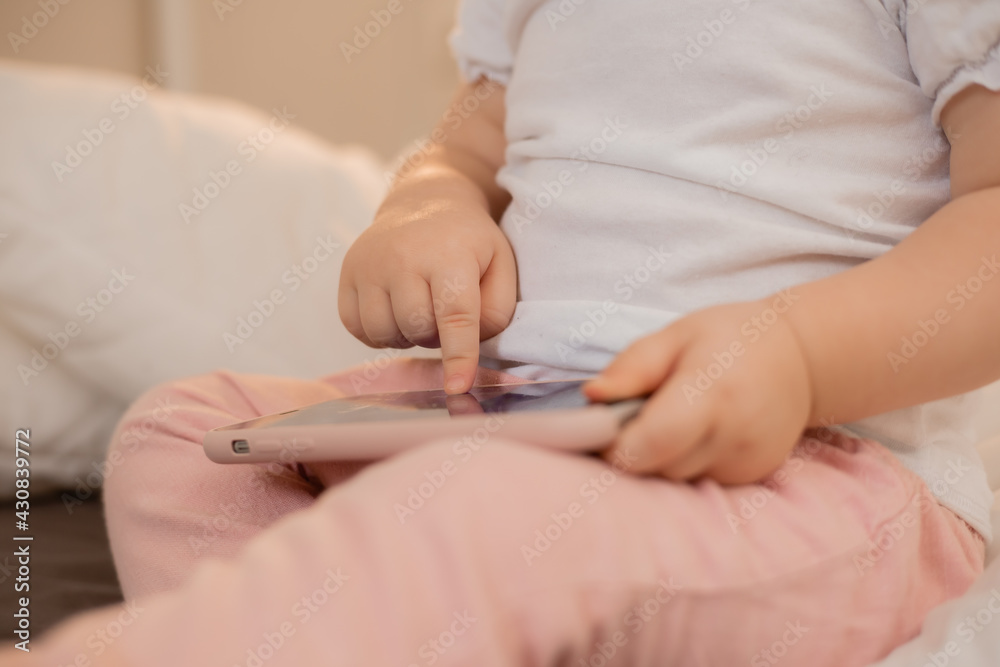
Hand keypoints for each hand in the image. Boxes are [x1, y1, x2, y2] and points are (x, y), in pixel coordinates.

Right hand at [338, 200, 516, 394]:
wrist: (424, 201)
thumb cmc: (469, 242)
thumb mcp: (501, 264)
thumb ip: (497, 310)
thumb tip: (471, 347)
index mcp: (449, 253)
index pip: (455, 314)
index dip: (458, 356)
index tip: (458, 386)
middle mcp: (403, 256)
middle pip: (417, 328)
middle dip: (435, 336)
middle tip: (444, 313)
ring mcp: (368, 264)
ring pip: (384, 332)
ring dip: (406, 335)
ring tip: (420, 310)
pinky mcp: (346, 273)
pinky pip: (357, 328)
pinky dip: (378, 332)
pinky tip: (395, 312)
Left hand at [581, 296, 813, 483]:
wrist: (801, 357)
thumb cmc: (729, 338)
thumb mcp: (675, 336)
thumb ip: (632, 367)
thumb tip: (591, 397)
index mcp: (712, 393)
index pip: (651, 443)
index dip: (615, 444)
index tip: (602, 427)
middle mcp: (734, 435)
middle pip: (656, 467)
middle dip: (632, 449)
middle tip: (635, 415)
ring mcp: (746, 461)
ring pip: (674, 478)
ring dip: (658, 458)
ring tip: (670, 417)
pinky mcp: (752, 476)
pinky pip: (697, 479)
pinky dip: (684, 462)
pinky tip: (696, 432)